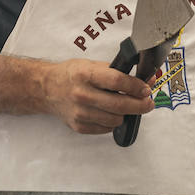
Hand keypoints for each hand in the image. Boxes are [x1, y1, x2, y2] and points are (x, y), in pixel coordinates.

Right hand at [39, 59, 153, 134]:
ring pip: (115, 120)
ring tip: (124, 106)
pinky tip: (109, 113)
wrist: (47, 89)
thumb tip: (146, 80)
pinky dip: (112, 122)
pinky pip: (105, 129)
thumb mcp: (93, 66)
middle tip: (148, 103)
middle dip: (140, 106)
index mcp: (85, 74)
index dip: (136, 87)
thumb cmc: (72, 75)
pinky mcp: (79, 126)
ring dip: (125, 114)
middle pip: (119, 105)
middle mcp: (81, 94)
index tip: (146, 89)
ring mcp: (79, 113)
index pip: (117, 81)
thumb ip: (118, 73)